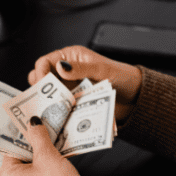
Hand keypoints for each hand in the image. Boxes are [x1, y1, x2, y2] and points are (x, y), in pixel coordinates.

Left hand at [0, 117, 105, 175]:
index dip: (22, 135)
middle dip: (32, 145)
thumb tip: (33, 124)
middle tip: (43, 130)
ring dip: (41, 155)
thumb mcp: (47, 156)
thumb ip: (38, 136)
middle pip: (20, 158)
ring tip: (52, 142)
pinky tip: (57, 157)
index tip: (29, 123)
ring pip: (30, 167)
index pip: (10, 149)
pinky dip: (46, 166)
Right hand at [28, 45, 142, 122]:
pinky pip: (60, 108)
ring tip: (48, 110)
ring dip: (48, 103)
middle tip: (41, 99)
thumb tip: (60, 67)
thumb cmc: (122, 77)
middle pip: (43, 79)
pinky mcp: (74, 104)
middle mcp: (67, 73)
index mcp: (71, 58)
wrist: (136, 97)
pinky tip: (57, 118)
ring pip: (50, 96)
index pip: (45, 62)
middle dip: (40, 89)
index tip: (40, 85)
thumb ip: (81, 68)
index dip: (39, 72)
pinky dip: (57, 113)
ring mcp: (70, 89)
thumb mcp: (102, 70)